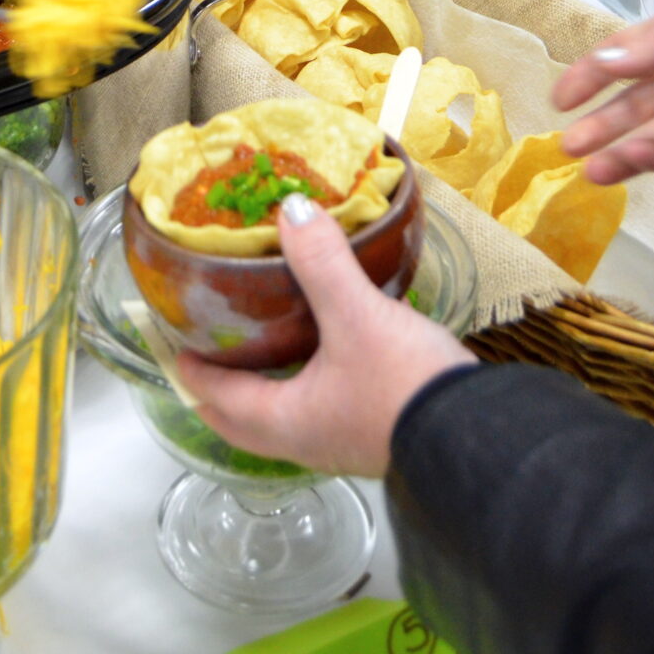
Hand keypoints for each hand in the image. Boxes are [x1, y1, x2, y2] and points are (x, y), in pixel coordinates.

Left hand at [176, 195, 475, 478]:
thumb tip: (292, 210)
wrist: (483, 439)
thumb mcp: (357, 316)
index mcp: (281, 420)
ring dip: (257, 388)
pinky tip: (317, 352)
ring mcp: (338, 444)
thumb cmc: (405, 387)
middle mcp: (302, 441)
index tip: (170, 341)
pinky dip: (298, 384)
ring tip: (253, 343)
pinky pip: (313, 412)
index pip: (213, 394)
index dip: (188, 366)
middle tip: (201, 346)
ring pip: (277, 419)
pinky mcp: (371, 435)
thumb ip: (322, 263)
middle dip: (215, 386)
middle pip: (238, 419)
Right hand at [554, 12, 653, 183]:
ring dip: (624, 156)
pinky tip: (636, 156)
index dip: (585, 76)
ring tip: (596, 172)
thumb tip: (607, 62)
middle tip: (570, 147)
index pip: (618, 58)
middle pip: (632, 106)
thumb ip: (653, 45)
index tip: (558, 101)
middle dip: (599, 127)